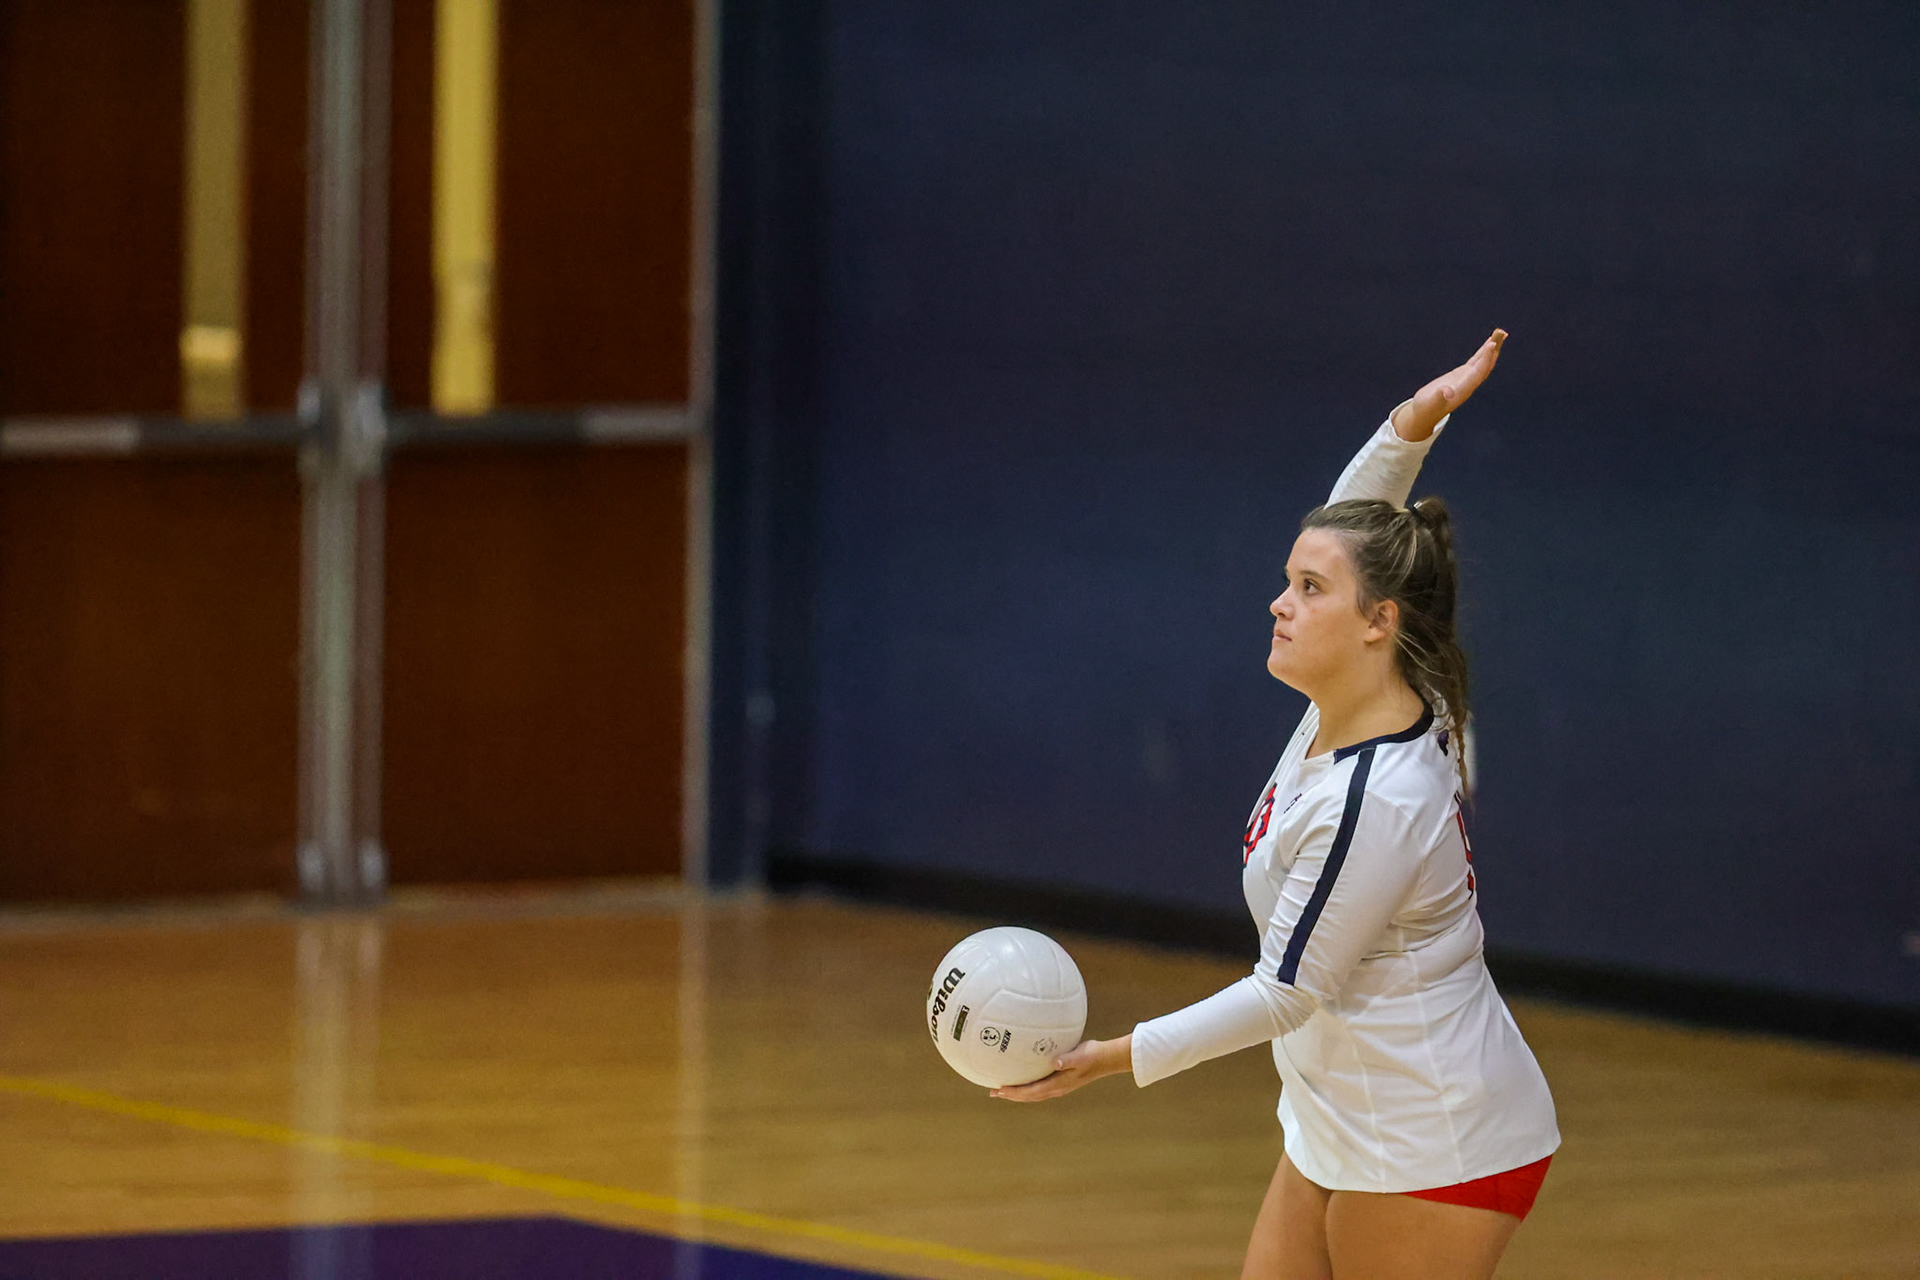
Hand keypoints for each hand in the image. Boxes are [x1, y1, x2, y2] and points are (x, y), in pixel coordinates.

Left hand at [989, 1035, 1131, 1101]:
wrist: (1106, 1059)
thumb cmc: (1092, 1055)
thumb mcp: (1081, 1056)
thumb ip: (1067, 1059)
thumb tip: (1054, 1062)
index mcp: (1058, 1085)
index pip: (1032, 1091)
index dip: (1015, 1092)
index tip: (1000, 1090)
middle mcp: (1056, 1088)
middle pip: (1029, 1096)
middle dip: (1011, 1095)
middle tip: (993, 1092)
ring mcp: (1058, 1086)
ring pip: (1033, 1093)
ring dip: (1017, 1093)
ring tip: (1002, 1089)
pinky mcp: (1060, 1080)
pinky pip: (1039, 1086)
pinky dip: (1027, 1085)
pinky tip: (1022, 1077)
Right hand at [1391, 329, 1506, 441]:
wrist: (1424, 414)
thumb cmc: (1426, 409)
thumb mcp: (1431, 402)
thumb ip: (1440, 397)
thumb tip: (1447, 392)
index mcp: (1463, 389)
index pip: (1479, 371)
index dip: (1485, 358)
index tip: (1491, 344)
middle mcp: (1469, 384)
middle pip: (1486, 365)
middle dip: (1493, 350)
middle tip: (1502, 333)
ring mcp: (1466, 379)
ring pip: (1483, 362)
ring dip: (1491, 349)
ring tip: (1499, 334)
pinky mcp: (1461, 376)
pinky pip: (1476, 362)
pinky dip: (1483, 353)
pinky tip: (1487, 345)